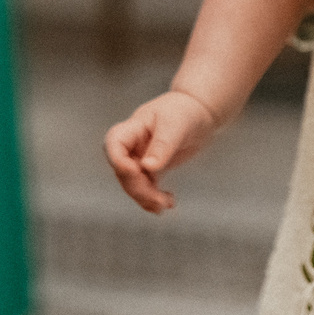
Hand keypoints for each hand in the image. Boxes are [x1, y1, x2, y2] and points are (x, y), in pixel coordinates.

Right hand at [104, 90, 220, 212]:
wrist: (200, 112)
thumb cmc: (185, 111)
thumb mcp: (175, 125)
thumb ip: (162, 145)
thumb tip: (148, 167)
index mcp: (133, 128)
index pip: (114, 143)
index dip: (118, 160)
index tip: (134, 171)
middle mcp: (133, 144)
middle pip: (123, 170)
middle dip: (137, 187)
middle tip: (157, 199)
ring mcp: (140, 157)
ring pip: (132, 183)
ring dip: (145, 197)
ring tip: (165, 204)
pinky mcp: (152, 168)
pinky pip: (146, 187)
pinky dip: (154, 198)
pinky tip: (168, 203)